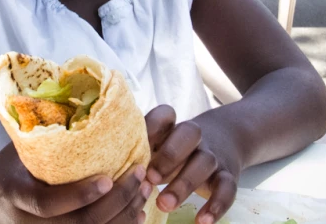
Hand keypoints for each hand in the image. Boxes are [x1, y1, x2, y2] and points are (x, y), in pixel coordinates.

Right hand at [0, 143, 153, 222]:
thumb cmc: (12, 165)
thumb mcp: (20, 148)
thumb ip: (44, 134)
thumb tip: (79, 96)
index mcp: (18, 195)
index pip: (47, 204)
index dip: (79, 195)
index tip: (107, 178)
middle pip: (82, 223)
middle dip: (117, 200)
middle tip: (139, 174)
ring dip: (125, 213)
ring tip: (145, 186)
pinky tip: (139, 210)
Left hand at [145, 106, 237, 223]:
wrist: (227, 138)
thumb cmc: (177, 148)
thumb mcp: (161, 144)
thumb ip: (137, 151)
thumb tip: (97, 169)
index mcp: (173, 127)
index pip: (166, 113)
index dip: (153, 125)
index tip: (138, 143)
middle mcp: (194, 137)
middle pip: (189, 132)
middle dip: (169, 155)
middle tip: (149, 178)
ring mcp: (213, 154)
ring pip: (205, 162)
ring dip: (184, 183)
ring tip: (163, 205)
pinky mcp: (228, 175)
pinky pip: (229, 188)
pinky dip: (216, 206)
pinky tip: (201, 222)